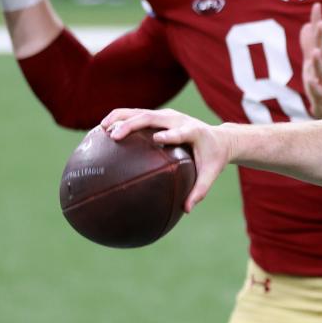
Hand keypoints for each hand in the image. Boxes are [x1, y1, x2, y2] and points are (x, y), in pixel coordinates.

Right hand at [101, 108, 231, 212]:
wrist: (220, 138)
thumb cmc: (213, 159)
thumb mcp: (210, 174)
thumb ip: (199, 191)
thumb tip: (186, 210)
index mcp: (194, 132)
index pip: (181, 132)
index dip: (170, 134)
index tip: (157, 139)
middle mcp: (179, 119)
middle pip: (153, 117)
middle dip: (132, 124)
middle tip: (113, 136)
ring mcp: (168, 115)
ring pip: (141, 111)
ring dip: (120, 117)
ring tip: (101, 128)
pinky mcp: (160, 115)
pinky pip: (138, 114)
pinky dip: (121, 118)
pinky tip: (103, 128)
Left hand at [300, 2, 321, 117]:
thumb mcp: (315, 62)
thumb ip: (309, 44)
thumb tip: (306, 25)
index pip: (321, 37)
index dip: (318, 22)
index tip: (317, 5)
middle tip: (321, 23)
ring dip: (320, 62)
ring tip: (315, 52)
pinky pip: (319, 92)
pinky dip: (316, 87)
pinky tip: (311, 81)